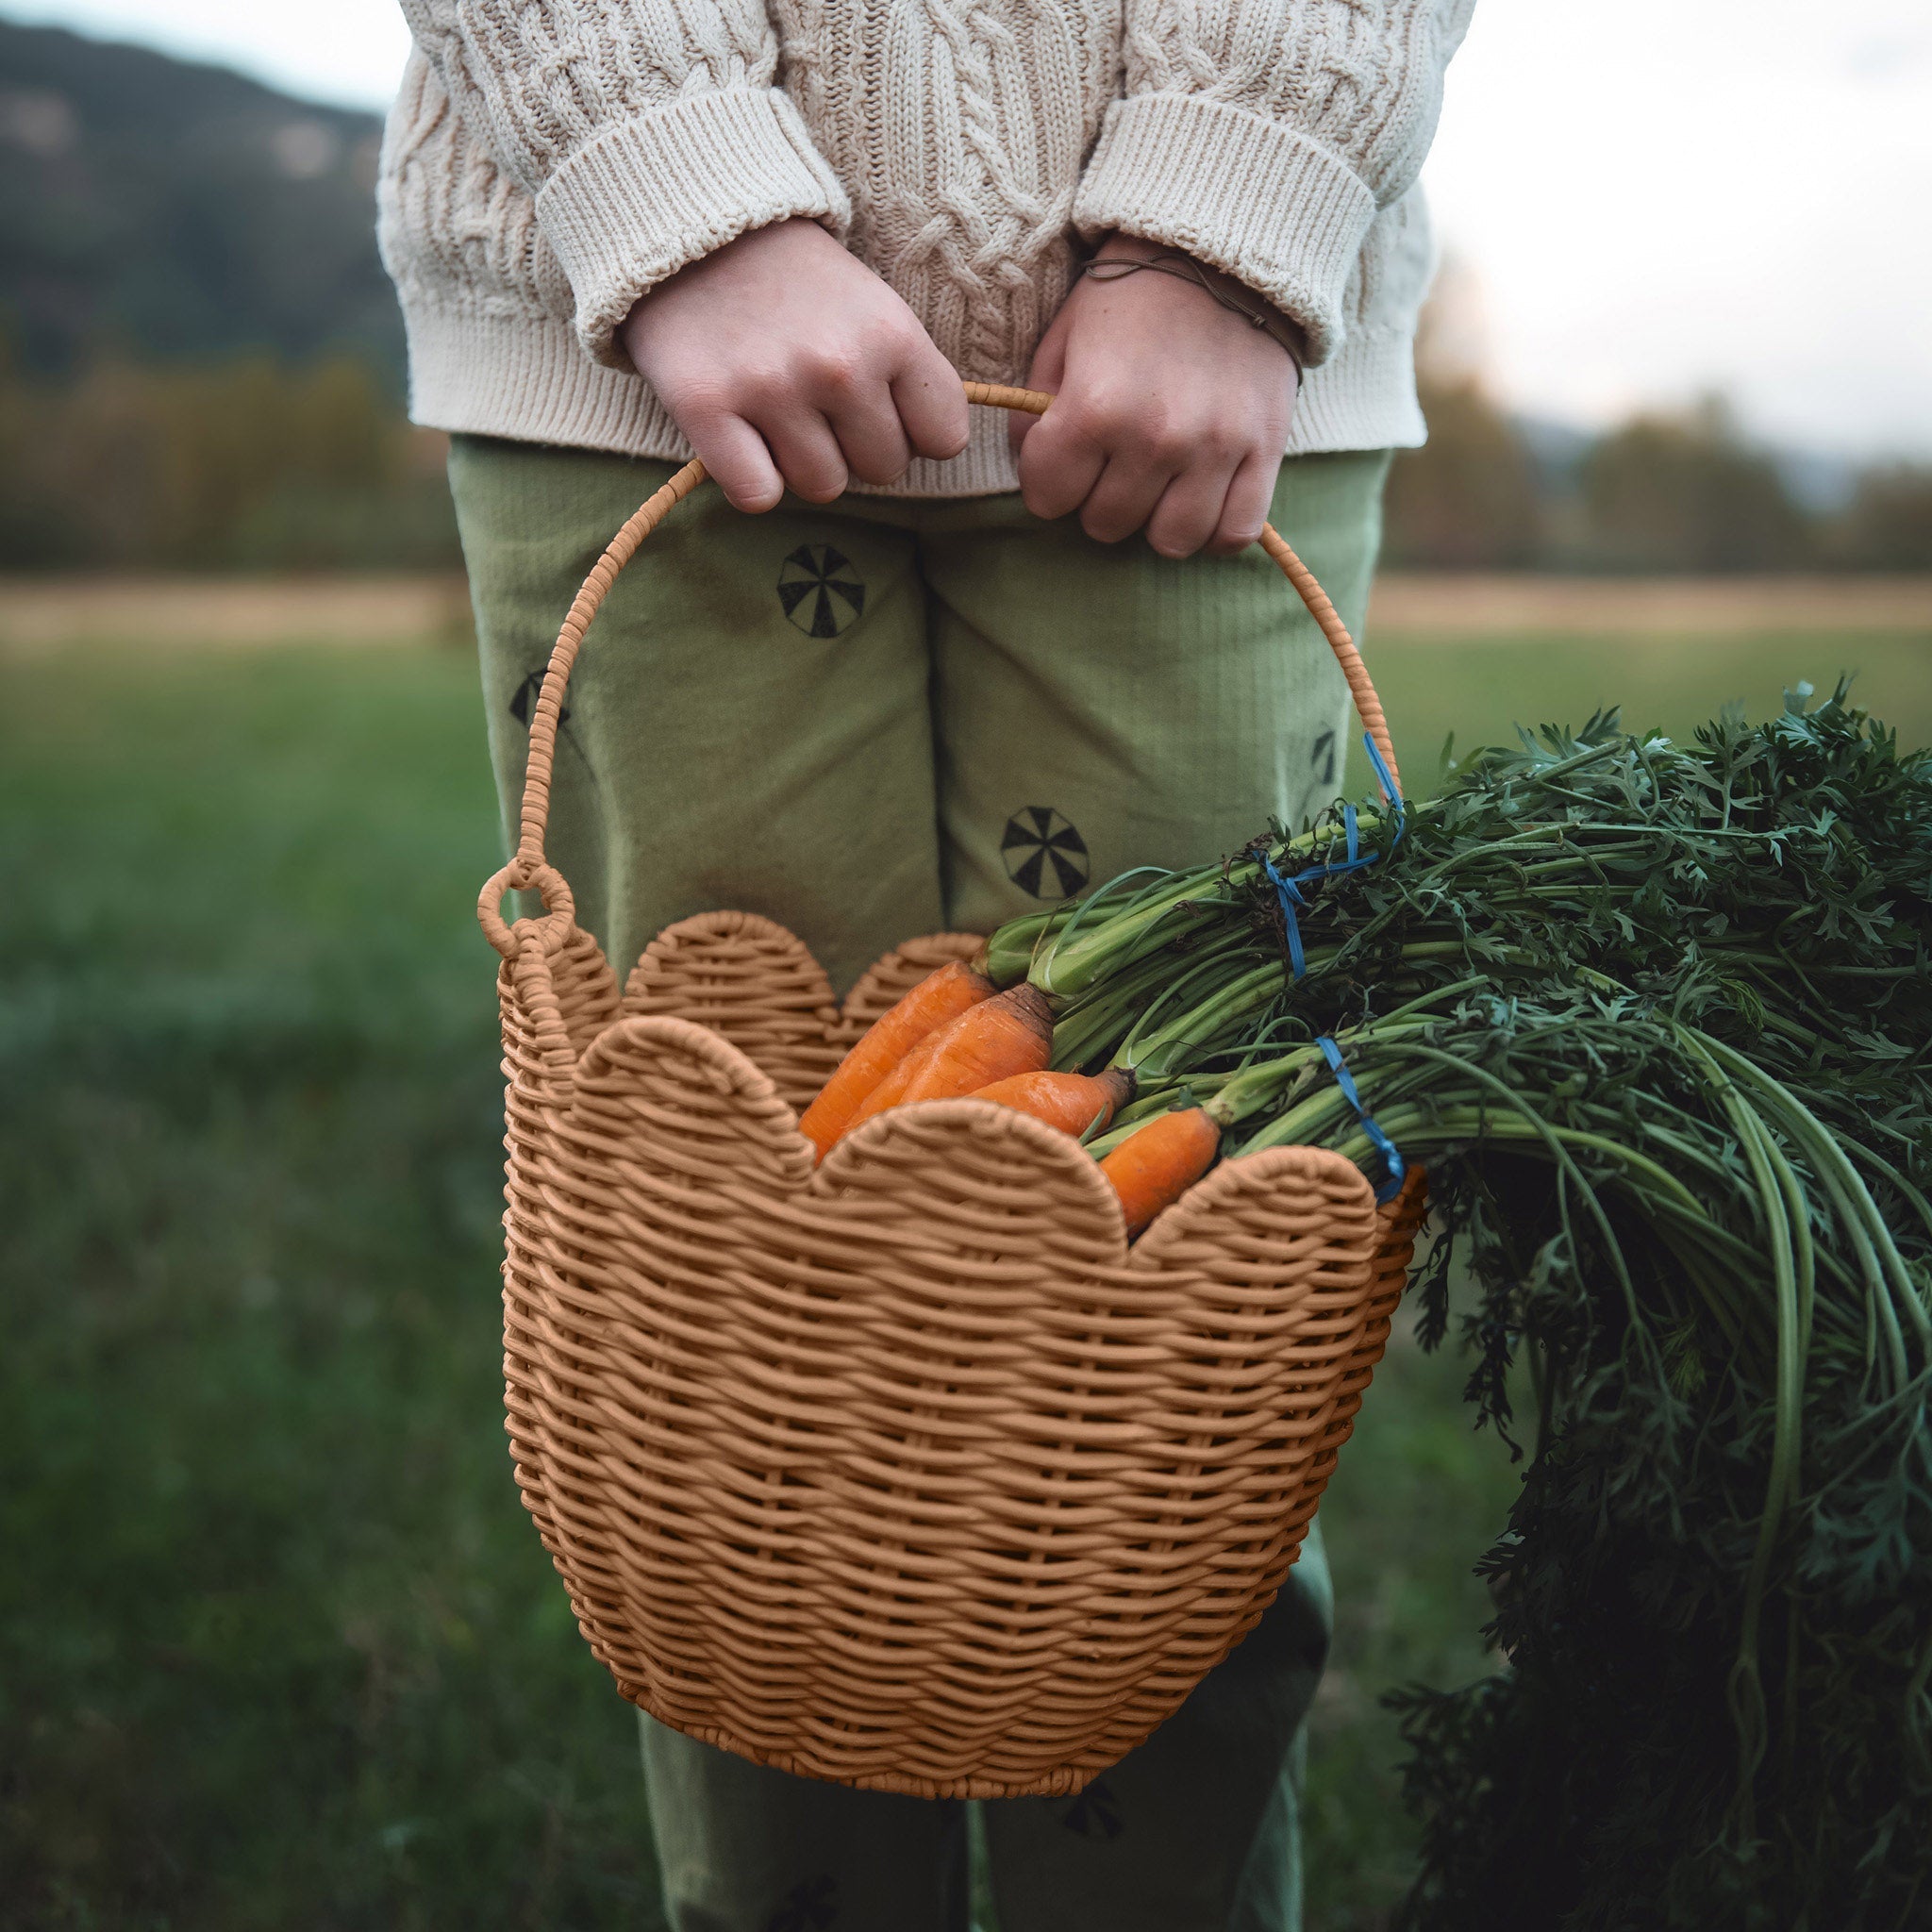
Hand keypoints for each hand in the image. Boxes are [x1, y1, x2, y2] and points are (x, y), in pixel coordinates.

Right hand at [621, 218, 968, 511]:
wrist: (696, 231)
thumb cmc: (797, 284)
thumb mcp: (874, 306)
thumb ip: (907, 374)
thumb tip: (928, 451)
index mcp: (892, 333)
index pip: (944, 437)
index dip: (914, 433)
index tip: (883, 410)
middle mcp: (838, 364)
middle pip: (882, 470)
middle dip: (856, 448)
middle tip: (820, 406)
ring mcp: (772, 388)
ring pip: (822, 488)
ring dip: (802, 463)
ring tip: (778, 411)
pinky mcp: (707, 408)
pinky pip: (758, 496)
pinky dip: (751, 480)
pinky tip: (743, 439)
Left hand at [1012, 235, 1299, 557]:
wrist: (1223, 252)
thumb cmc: (1130, 298)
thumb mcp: (1063, 340)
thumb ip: (1037, 415)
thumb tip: (1034, 470)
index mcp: (1095, 406)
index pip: (1047, 499)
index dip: (1048, 482)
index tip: (1063, 459)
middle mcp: (1155, 436)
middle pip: (1105, 525)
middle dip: (1099, 498)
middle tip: (1113, 461)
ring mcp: (1215, 449)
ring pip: (1169, 542)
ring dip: (1156, 519)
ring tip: (1158, 483)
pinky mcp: (1265, 452)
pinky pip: (1233, 533)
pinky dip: (1213, 528)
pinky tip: (1202, 497)